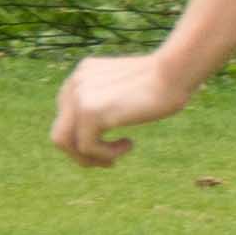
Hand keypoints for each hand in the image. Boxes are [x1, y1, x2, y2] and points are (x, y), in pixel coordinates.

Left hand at [53, 51, 193, 168]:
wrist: (175, 73)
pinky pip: (87, 147)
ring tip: (113, 160)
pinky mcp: (90, 111)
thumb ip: (110, 99)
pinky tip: (129, 144)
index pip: (67, 115)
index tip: (113, 142)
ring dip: (88, 158)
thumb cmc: (166, 82)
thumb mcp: (129, 88)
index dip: (85, 136)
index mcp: (82, 75)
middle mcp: (74, 83)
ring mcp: (78, 96)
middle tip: (108, 161)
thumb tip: (104, 123)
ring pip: (63, 142)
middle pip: (60, 131)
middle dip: (81, 153)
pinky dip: (108, 153)